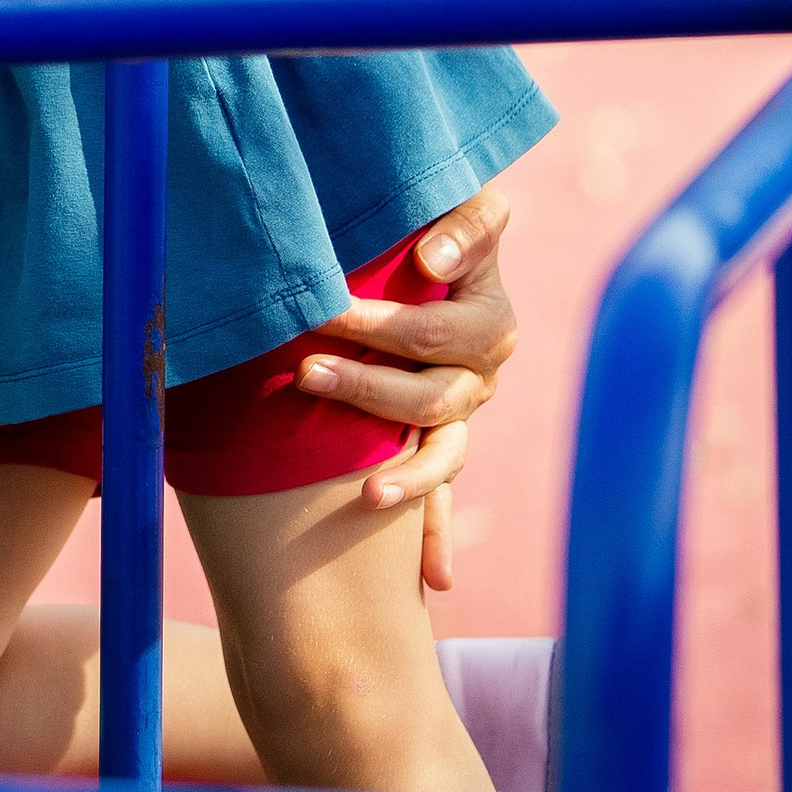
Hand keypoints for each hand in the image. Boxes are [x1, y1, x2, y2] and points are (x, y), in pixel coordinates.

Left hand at [295, 182, 518, 591]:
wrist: (413, 259)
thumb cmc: (418, 228)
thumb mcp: (445, 209)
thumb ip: (459, 221)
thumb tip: (430, 256)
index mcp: (484, 310)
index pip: (447, 309)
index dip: (408, 302)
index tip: (375, 284)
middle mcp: (481, 364)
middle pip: (435, 386)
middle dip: (372, 380)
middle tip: (307, 365)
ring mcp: (463, 408)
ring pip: (444, 449)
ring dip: (406, 473)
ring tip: (365, 492)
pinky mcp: (442, 443)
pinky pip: (442, 494)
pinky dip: (436, 537)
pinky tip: (434, 582)